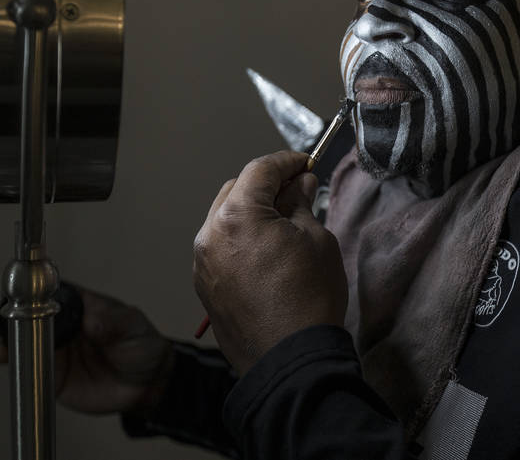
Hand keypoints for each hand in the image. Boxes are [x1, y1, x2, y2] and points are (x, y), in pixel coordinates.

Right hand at [0, 286, 174, 413]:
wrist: (148, 384)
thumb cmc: (142, 345)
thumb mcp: (133, 327)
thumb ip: (114, 322)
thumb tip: (94, 319)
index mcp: (81, 306)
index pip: (50, 293)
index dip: (29, 291)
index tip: (15, 294)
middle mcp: (63, 326)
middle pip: (26, 316)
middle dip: (4, 315)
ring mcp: (55, 350)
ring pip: (21, 342)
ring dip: (3, 340)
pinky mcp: (53, 375)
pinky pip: (28, 369)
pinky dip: (14, 365)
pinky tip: (7, 361)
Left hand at [194, 150, 347, 374]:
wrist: (290, 358)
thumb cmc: (308, 297)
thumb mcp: (316, 239)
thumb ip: (302, 204)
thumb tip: (300, 185)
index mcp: (236, 216)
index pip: (259, 170)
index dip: (286, 162)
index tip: (306, 163)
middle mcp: (210, 235)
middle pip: (236, 190)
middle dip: (266, 185)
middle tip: (299, 189)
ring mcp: (203, 263)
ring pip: (225, 218)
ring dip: (251, 211)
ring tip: (285, 220)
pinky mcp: (206, 286)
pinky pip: (221, 246)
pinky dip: (242, 237)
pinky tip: (268, 248)